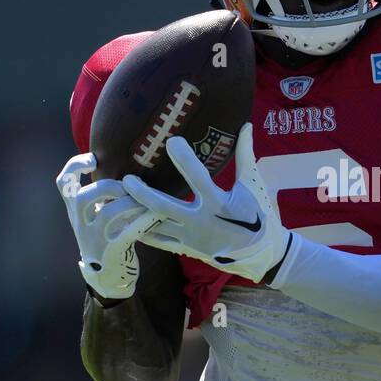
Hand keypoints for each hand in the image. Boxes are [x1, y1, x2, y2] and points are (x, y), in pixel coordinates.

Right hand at [56, 153, 158, 299]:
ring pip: (108, 214)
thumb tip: (126, 168)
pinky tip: (157, 215)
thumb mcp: (98, 218)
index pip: (63, 184)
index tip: (94, 159)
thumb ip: (102, 197)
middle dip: (108, 187)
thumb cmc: (108, 240)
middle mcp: (80, 225)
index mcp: (76, 212)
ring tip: (148, 202)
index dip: (74, 166)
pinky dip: (144, 221)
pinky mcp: (112, 253)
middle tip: (127, 188)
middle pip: (82, 197)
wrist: (110, 278)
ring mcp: (94, 241)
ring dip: (131, 203)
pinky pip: (127, 233)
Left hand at [121, 123, 290, 282]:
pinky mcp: (188, 248)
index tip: (171, 141)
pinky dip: (142, 232)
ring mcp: (192, 237)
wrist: (262, 254)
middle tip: (127, 179)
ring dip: (136, 213)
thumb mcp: (253, 185)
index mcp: (219, 202)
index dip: (184, 158)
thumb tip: (246, 126)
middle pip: (164, 207)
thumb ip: (245, 155)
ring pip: (157, 226)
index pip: (197, 176)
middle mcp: (201, 221)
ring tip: (118, 201)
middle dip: (143, 193)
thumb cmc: (259, 216)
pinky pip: (160, 242)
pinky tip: (126, 221)